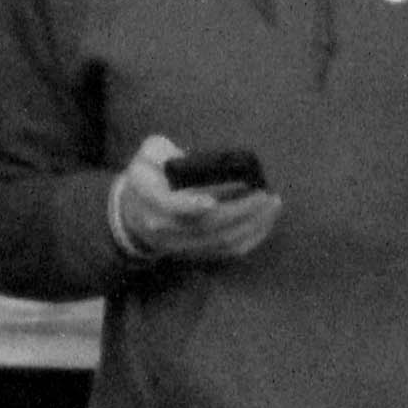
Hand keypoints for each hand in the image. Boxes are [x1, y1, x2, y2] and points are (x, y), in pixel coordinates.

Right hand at [108, 137, 283, 267]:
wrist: (134, 216)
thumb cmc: (147, 177)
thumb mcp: (148, 155)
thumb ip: (164, 153)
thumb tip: (195, 160)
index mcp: (150, 200)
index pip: (169, 207)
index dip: (190, 206)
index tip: (212, 201)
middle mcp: (166, 229)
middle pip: (206, 226)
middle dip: (240, 211)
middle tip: (265, 195)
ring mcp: (184, 245)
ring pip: (222, 241)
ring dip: (252, 225)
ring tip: (273, 205)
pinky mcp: (199, 254)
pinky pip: (229, 252)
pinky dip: (252, 237)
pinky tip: (267, 221)